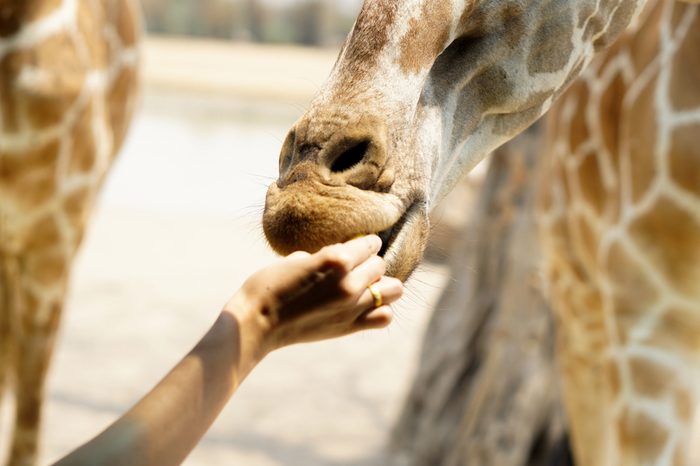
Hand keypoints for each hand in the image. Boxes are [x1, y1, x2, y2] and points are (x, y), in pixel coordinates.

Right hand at [227, 235, 403, 351]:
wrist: (257, 322)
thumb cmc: (269, 284)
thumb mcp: (297, 258)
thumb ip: (325, 256)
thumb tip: (341, 258)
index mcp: (336, 259)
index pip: (369, 244)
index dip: (364, 243)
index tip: (360, 246)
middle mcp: (349, 283)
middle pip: (380, 264)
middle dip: (370, 263)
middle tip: (357, 267)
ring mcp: (352, 307)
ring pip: (393, 289)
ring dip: (383, 284)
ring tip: (368, 285)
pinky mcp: (349, 327)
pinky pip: (384, 316)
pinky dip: (381, 309)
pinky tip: (366, 305)